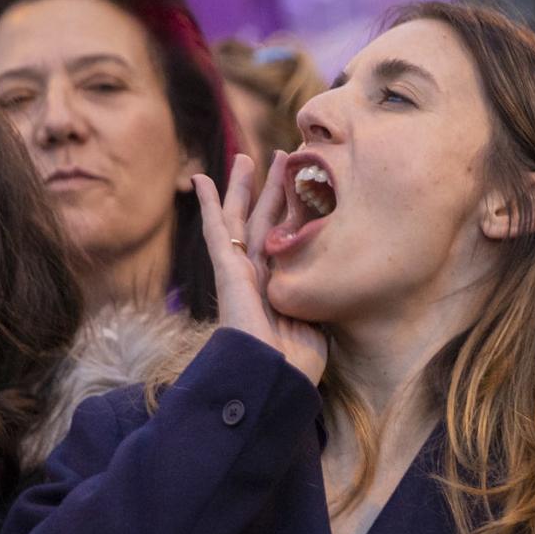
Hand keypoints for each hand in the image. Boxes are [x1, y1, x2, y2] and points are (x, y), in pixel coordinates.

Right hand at [195, 153, 326, 387]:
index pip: (287, 240)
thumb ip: (318, 296)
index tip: (307, 186)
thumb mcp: (318, 320)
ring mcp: (242, 271)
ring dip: (243, 187)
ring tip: (246, 158)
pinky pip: (216, 231)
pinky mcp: (227, 270)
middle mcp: (260, 275)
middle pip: (265, 221)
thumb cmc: (298, 361)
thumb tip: (334, 280)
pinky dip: (208, 205)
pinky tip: (200, 180)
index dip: (296, 212)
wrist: (273, 376)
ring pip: (242, 218)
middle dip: (273, 189)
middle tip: (282, 157)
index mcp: (281, 286)